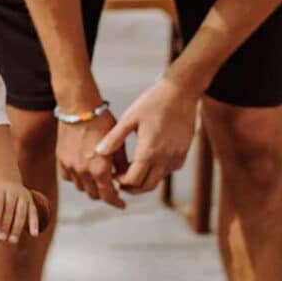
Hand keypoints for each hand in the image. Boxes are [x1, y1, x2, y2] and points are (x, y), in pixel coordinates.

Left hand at [0, 180, 38, 243]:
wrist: (4, 178)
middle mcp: (11, 191)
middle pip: (10, 209)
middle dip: (7, 224)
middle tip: (2, 238)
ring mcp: (22, 196)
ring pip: (22, 211)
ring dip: (18, 227)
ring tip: (13, 240)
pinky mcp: (30, 201)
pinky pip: (33, 212)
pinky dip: (34, 222)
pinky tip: (34, 234)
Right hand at [56, 109, 128, 207]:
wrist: (79, 107)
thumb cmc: (102, 121)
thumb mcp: (119, 143)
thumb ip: (122, 164)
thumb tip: (126, 177)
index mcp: (100, 169)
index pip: (108, 196)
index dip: (116, 202)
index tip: (122, 203)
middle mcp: (83, 171)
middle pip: (94, 195)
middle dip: (104, 193)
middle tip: (111, 187)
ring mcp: (70, 166)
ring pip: (81, 187)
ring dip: (90, 186)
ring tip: (97, 176)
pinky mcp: (61, 159)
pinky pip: (68, 177)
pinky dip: (76, 177)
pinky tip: (83, 169)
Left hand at [95, 77, 198, 193]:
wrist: (180, 92)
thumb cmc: (153, 102)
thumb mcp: (130, 118)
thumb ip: (114, 138)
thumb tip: (98, 152)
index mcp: (149, 151)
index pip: (133, 180)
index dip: (121, 182)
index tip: (113, 176)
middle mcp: (164, 159)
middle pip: (147, 186)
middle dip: (132, 187)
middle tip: (121, 180)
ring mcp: (176, 158)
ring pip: (158, 180)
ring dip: (144, 180)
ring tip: (132, 170)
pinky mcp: (183, 154)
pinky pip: (168, 171)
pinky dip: (156, 172)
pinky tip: (147, 160)